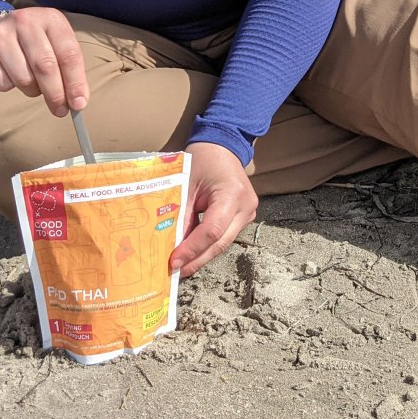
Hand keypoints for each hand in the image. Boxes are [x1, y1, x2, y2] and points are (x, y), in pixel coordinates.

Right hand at [0, 7, 88, 116]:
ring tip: (29, 81)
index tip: (79, 104)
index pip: (68, 54)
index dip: (76, 82)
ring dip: (31, 90)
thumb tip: (78, 102)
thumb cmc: (30, 47)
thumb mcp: (54, 48)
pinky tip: (7, 74)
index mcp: (50, 19)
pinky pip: (2, 83)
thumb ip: (68, 72)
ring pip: (24, 78)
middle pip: (46, 66)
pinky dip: (8, 87)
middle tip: (60, 110)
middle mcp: (24, 21)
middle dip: (56, 94)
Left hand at [170, 143, 258, 276]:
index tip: (174, 262)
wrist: (222, 145)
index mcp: (232, 194)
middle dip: (196, 259)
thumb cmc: (202, 158)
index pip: (212, 230)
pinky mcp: (242, 216)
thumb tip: (170, 245)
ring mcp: (247, 213)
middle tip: (175, 273)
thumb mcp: (186, 183)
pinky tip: (190, 254)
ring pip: (222, 243)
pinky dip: (206, 245)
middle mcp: (245, 207)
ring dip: (200, 255)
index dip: (192, 249)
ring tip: (180, 267)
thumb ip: (181, 214)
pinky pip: (223, 236)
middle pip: (220, 243)